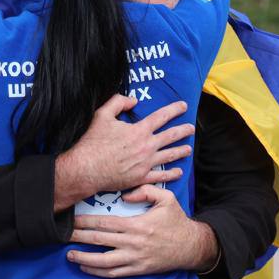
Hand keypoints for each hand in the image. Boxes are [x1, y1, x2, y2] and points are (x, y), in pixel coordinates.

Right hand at [53, 95, 194, 211]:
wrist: (86, 168)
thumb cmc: (92, 142)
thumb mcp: (102, 115)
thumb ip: (118, 102)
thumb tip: (133, 100)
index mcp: (139, 130)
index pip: (162, 116)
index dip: (174, 109)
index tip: (183, 106)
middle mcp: (147, 146)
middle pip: (171, 136)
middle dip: (184, 130)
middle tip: (191, 128)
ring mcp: (146, 163)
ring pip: (170, 156)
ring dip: (181, 151)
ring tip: (189, 149)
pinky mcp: (142, 178)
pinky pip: (162, 176)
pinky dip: (172, 174)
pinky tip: (179, 171)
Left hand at [66, 185, 217, 276]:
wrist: (191, 246)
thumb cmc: (177, 221)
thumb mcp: (167, 199)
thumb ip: (146, 191)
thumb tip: (125, 196)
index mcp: (137, 225)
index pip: (104, 223)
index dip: (85, 222)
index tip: (71, 219)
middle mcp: (133, 243)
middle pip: (99, 241)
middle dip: (78, 237)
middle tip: (61, 234)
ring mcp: (135, 259)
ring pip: (103, 261)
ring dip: (84, 258)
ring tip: (69, 255)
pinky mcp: (138, 270)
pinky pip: (113, 273)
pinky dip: (97, 272)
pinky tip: (86, 268)